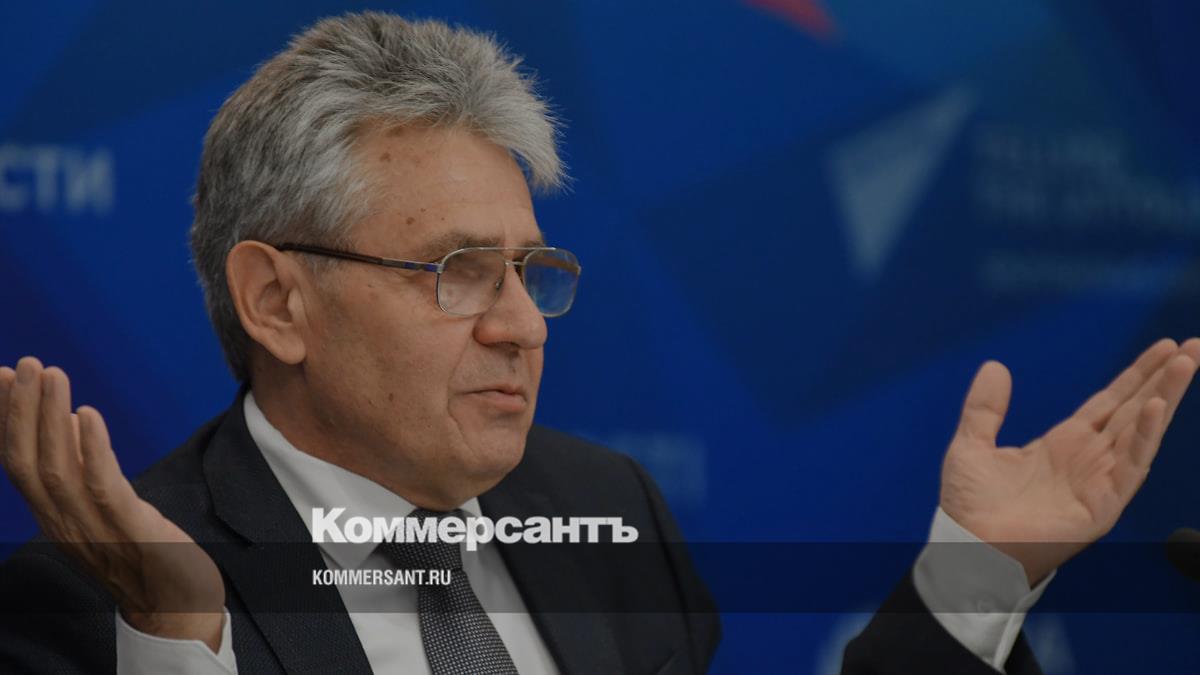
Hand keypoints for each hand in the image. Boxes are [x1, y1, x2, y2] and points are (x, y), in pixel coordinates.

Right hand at [0, 357, 224, 650]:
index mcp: (55, 517)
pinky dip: (91, 448)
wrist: (177, 606)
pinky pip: (101, 486)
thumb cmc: (144, 552)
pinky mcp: (131, 530)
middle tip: (22, 364)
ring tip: (50, 375)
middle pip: (26, 462)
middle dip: (19, 410)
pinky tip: (87, 415)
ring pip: (56, 469)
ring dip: (49, 418)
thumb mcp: (106, 506)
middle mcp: (63, 523)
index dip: (5, 419)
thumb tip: (70, 420)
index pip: (17, 462)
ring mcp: (94, 529)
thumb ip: (84, 468)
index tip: (1, 376)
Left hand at [940, 338, 1199, 585]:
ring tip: (1187, 363)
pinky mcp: (1103, 504)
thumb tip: (995, 367)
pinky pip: (1131, 465)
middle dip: (1164, 379)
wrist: (968, 546)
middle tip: (1193, 345)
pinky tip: (1157, 408)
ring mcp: (1100, 480)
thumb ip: (984, 407)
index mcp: (1063, 443)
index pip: (1110, 401)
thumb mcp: (972, 445)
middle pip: (1135, 409)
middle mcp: (1089, 458)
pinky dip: (1144, 436)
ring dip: (1165, 396)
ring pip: (1141, 430)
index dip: (1136, 375)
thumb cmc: (970, 507)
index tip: (1163, 348)